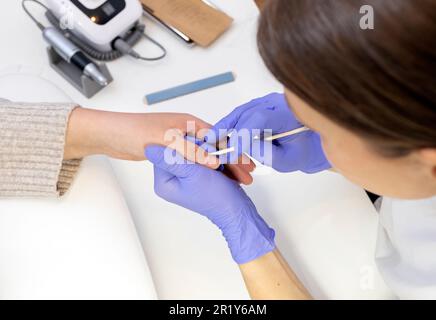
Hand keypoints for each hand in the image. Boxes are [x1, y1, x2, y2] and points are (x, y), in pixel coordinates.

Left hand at [64, 108, 254, 183]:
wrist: (113, 136)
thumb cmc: (135, 134)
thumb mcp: (168, 143)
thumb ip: (191, 153)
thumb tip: (212, 160)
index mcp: (188, 124)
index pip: (216, 138)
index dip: (230, 151)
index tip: (243, 164)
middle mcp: (186, 132)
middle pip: (214, 148)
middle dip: (230, 161)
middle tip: (247, 173)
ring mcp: (181, 143)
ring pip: (207, 156)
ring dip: (221, 166)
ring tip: (240, 177)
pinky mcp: (175, 152)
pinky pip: (198, 161)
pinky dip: (208, 168)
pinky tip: (221, 177)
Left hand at [145, 145, 274, 263]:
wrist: (236, 209)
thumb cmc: (216, 196)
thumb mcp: (192, 173)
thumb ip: (171, 159)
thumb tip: (148, 148)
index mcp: (164, 182)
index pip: (166, 153)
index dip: (185, 146)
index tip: (201, 149)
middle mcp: (172, 180)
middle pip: (181, 152)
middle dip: (200, 151)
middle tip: (213, 159)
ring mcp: (185, 178)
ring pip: (195, 154)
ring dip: (210, 155)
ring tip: (221, 165)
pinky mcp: (197, 176)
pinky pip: (203, 159)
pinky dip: (214, 159)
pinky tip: (224, 165)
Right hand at [206, 93, 330, 172]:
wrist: (314, 142)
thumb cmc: (304, 152)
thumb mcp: (288, 161)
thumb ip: (266, 154)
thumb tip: (242, 146)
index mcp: (288, 114)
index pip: (258, 120)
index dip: (241, 135)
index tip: (228, 151)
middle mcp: (276, 103)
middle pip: (245, 113)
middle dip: (226, 130)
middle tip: (209, 144)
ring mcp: (267, 102)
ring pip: (241, 111)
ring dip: (224, 126)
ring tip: (209, 140)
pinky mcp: (260, 106)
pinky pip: (242, 113)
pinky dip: (229, 124)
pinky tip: (218, 135)